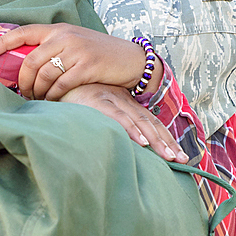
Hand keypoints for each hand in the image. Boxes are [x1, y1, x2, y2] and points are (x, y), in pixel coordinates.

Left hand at [0, 23, 160, 99]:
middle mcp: (66, 36)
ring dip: (37, 92)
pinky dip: (52, 96)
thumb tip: (24, 64)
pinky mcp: (87, 66)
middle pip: (30, 60)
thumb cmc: (99, 54)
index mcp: (59, 29)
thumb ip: (53, 48)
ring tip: (38, 99)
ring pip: (44, 75)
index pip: (23, 32)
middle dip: (21, 81)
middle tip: (22, 93)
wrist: (131, 59)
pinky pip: (60, 85)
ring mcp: (77, 51)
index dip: (1, 42)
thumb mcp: (75, 43)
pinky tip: (52, 101)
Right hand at [59, 83, 188, 162]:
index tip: (179, 155)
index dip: (165, 137)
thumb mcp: (93, 109)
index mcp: (123, 102)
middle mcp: (121, 100)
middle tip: (183, 161)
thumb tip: (118, 145)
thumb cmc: (71, 95)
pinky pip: (117, 117)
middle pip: (150, 123)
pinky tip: (142, 142)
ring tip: (170, 157)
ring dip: (157, 140)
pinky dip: (131, 130)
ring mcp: (110, 99)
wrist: (52, 74)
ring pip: (139, 122)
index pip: (150, 121)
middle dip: (168, 142)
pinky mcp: (96, 101)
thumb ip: (106, 122)